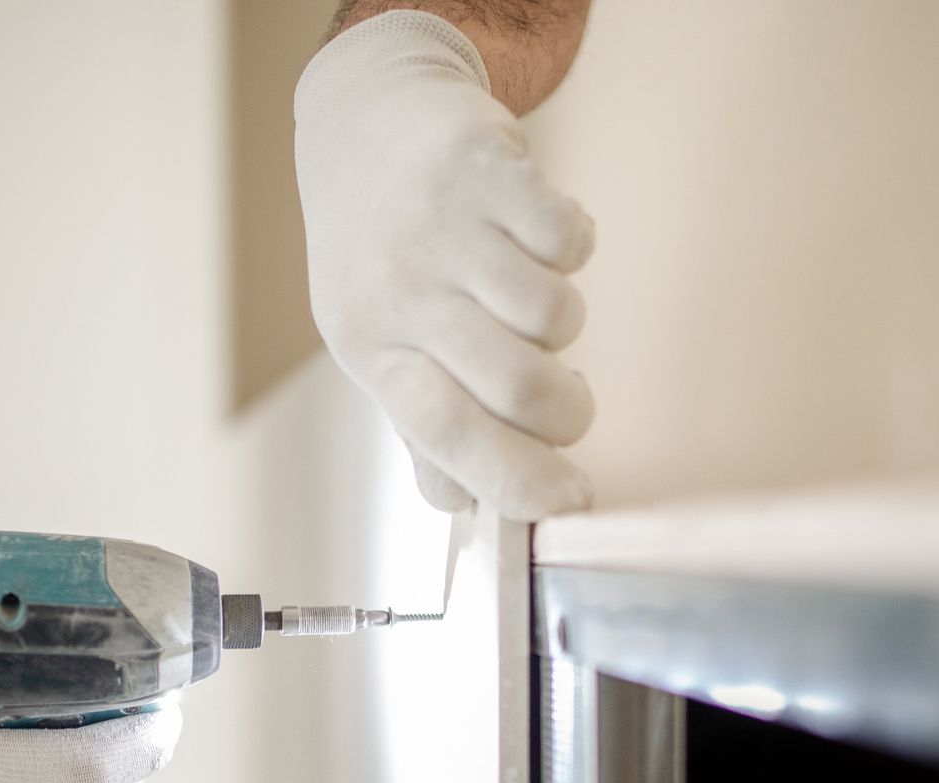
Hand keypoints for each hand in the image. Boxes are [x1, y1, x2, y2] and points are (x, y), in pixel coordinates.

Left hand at [296, 11, 595, 520]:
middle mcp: (400, 291)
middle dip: (567, 414)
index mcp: (370, 350)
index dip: (518, 479)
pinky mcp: (488, 170)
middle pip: (519, 386)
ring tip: (530, 302)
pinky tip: (540, 237)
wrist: (364, 119)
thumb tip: (474, 508)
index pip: (447, 436)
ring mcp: (443, 228)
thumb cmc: (381, 256)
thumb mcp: (376, 343)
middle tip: (569, 404)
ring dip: (564, 327)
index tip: (570, 501)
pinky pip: (570, 240)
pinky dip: (574, 247)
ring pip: (553, 317)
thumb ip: (424, 429)